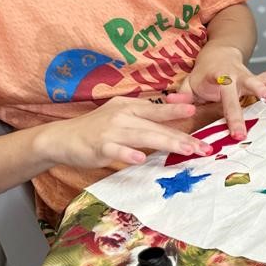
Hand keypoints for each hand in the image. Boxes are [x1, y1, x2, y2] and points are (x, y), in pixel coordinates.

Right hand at [38, 96, 212, 167]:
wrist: (62, 138)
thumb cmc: (97, 128)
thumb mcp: (122, 115)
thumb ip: (146, 117)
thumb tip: (175, 113)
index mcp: (129, 106)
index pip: (158, 110)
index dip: (176, 111)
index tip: (196, 112)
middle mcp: (122, 115)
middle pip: (156, 126)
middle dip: (182, 137)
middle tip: (203, 147)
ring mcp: (110, 131)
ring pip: (143, 137)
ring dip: (167, 143)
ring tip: (186, 150)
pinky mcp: (99, 146)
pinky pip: (116, 150)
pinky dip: (128, 153)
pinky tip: (140, 158)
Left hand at [180, 46, 265, 139]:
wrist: (219, 53)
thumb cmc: (204, 75)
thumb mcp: (190, 84)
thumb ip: (183, 96)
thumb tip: (171, 104)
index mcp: (218, 78)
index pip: (223, 98)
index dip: (230, 115)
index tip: (235, 134)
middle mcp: (234, 76)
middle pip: (239, 93)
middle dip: (242, 113)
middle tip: (244, 132)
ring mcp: (247, 76)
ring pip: (258, 81)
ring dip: (264, 89)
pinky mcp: (256, 78)